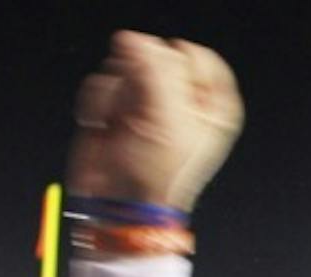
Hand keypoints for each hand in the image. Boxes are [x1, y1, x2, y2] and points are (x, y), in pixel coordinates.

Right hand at [67, 30, 242, 211]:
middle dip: (140, 86)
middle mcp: (181, 99)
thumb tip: (133, 40)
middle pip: (154, 57)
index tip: (167, 99)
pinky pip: (102, 83)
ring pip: (124, 67)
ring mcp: (148, 100)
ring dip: (118, 98)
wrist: (119, 202)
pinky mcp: (119, 104)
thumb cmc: (155, 174)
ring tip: (125, 129)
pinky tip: (108, 129)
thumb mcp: (168, 118)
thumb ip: (155, 68)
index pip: (194, 56)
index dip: (172, 74)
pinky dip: (100, 105)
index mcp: (211, 105)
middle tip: (143, 120)